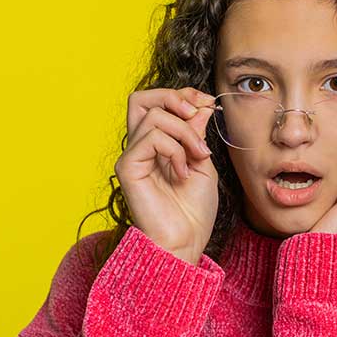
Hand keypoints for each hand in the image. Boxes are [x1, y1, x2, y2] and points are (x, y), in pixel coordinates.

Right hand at [116, 87, 218, 263]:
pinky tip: (182, 174)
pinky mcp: (128, 168)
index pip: (158, 102)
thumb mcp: (202, 163)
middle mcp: (140, 147)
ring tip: (198, 157)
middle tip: (197, 114)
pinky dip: (174, 150)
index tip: (209, 105)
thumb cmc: (193, 212)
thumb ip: (196, 133)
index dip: (184, 95)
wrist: (186, 242)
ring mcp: (132, 156)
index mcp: (156, 144)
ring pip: (153, 116)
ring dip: (185, 132)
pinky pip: (151, 138)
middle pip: (141, 98)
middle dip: (174, 97)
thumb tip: (199, 106)